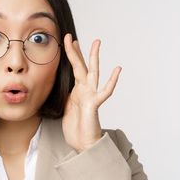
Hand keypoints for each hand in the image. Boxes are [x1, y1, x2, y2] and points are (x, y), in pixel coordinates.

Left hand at [62, 33, 121, 151]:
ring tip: (96, 43)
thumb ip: (65, 96)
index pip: (75, 69)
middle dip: (77, 51)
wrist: (84, 144)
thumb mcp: (65, 108)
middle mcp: (85, 90)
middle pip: (81, 66)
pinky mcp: (94, 104)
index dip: (72, 55)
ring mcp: (90, 96)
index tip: (69, 41)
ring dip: (93, 57)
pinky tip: (117, 69)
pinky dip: (112, 80)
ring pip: (92, 72)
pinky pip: (104, 91)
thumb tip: (61, 89)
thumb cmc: (76, 129)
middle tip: (71, 36)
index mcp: (77, 90)